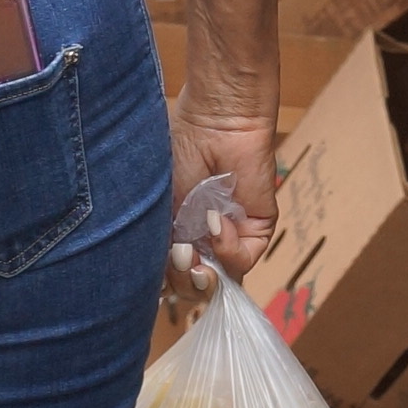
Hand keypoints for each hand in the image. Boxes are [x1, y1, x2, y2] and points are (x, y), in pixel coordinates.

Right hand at [170, 106, 282, 275]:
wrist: (213, 121)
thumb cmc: (176, 153)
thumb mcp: (159, 207)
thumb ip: (162, 244)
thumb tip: (164, 280)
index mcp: (176, 235)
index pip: (170, 278)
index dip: (162, 282)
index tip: (150, 271)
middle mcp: (202, 240)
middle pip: (194, 286)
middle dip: (181, 281)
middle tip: (177, 259)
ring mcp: (230, 236)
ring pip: (221, 279)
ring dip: (202, 273)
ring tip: (189, 251)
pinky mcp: (257, 228)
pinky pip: (244, 258)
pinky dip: (228, 248)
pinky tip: (215, 223)